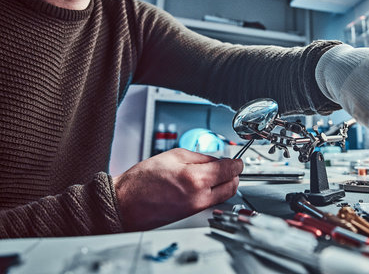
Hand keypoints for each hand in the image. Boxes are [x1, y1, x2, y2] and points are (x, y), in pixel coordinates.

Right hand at [113, 148, 242, 230]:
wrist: (125, 203)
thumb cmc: (143, 180)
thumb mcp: (174, 155)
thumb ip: (200, 157)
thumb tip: (217, 160)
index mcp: (196, 178)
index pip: (229, 169)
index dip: (237, 162)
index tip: (238, 160)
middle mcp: (199, 196)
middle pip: (232, 186)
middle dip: (234, 174)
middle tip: (231, 166)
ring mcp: (196, 209)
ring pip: (224, 196)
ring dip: (226, 184)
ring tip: (218, 174)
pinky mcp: (191, 216)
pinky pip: (211, 203)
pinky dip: (215, 193)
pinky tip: (205, 184)